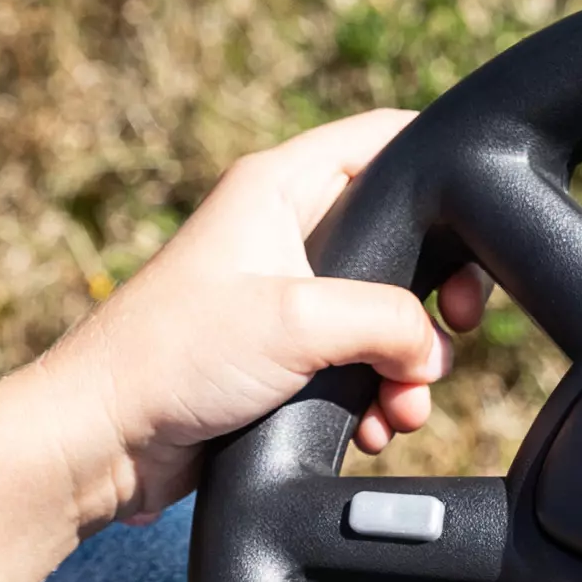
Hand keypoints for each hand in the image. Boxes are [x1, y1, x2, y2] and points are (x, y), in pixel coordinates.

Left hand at [51, 111, 490, 521]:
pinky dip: (374, 399)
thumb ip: (389, 320)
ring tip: (397, 412)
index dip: (446, 177)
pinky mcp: (279, 361)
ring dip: (405, 372)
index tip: (477, 238)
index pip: (390, 141)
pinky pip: (355, 369)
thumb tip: (431, 351)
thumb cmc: (175, 358)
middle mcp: (286, 234)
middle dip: (431, 307)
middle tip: (446, 341)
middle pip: (402, 246)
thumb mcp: (300, 320)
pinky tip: (371, 430)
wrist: (104, 439)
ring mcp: (283, 300)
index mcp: (282, 187)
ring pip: (384, 321)